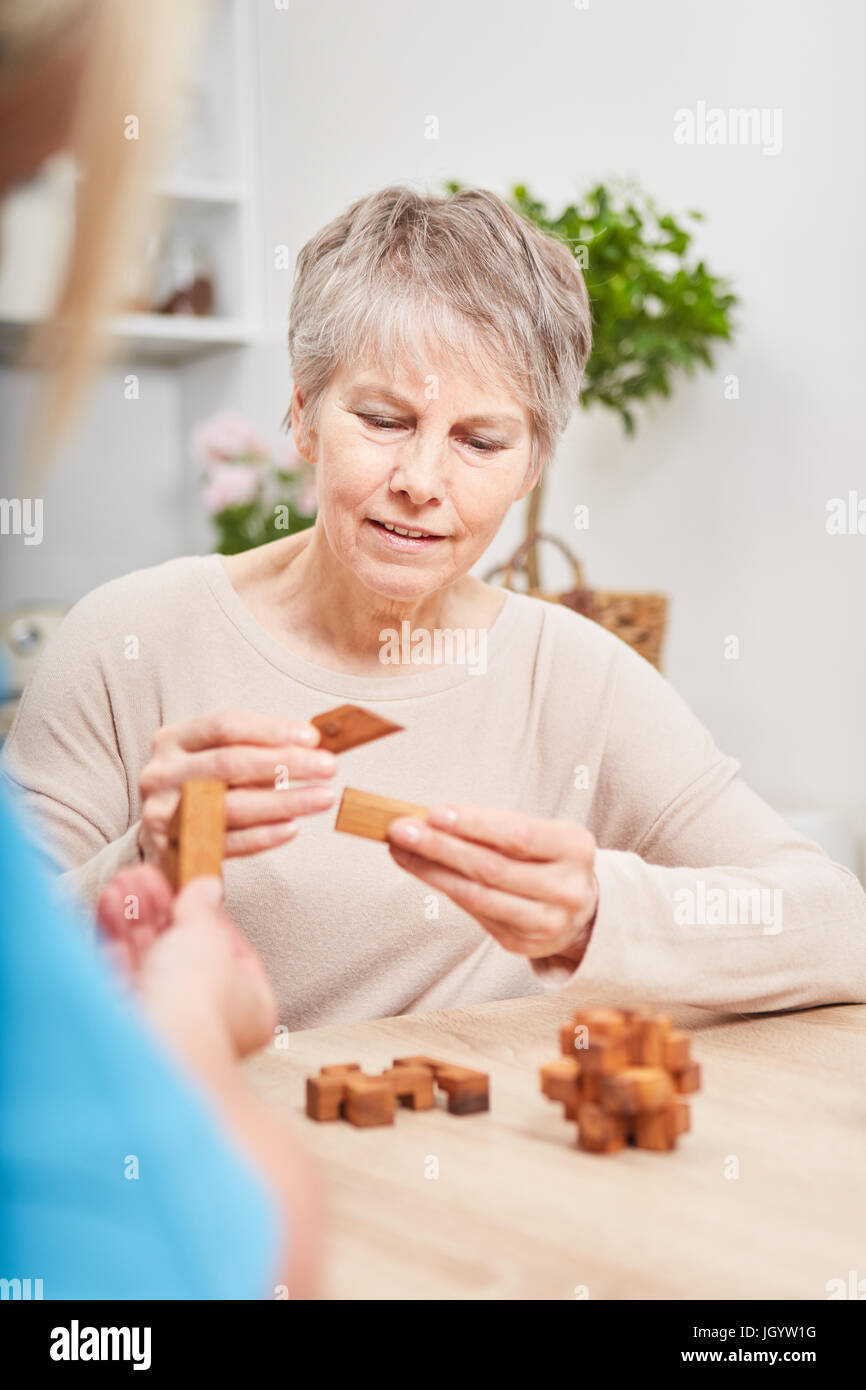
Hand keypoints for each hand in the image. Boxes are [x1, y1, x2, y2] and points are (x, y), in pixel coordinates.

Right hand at [97, 863, 276, 1059]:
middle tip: (146, 876)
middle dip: (161, 909)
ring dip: (135, 914)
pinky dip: (116, 934)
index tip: (191, 890)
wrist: (158, 1042)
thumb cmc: (199, 999)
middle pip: (182, 952)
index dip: (209, 917)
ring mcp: (166, 1021)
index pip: (230, 952)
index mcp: (250, 1006)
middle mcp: (208, 1019)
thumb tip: (207, 889)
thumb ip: (202, 907)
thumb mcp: (207, 934)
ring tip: (125, 879)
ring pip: (149, 958)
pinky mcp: (127, 1021)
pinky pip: (123, 970)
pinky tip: (110, 901)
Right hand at [138, 710, 336, 865]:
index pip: (224, 726)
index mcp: (173, 739)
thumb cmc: (201, 786)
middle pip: (229, 763)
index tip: (312, 737)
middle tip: (329, 767)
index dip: (270, 730)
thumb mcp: (216, 756)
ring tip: (323, 798)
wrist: (160, 832)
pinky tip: (292, 828)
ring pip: (230, 806)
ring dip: (284, 802)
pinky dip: (263, 836)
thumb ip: (256, 749)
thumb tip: (312, 746)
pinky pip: (226, 843)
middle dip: (285, 763)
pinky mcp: (171, 849)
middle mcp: (161, 772)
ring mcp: (162, 812)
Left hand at [387, 804, 598, 962]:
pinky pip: (476, 913)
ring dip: (432, 871)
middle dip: (440, 847)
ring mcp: (547, 922)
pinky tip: (423, 870)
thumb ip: (494, 827)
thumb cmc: (548, 858)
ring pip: (478, 896)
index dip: (474, 824)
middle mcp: (567, 889)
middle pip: (492, 868)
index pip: (518, 834)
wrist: (580, 908)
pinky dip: (445, 889)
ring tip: (401, 849)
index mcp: (575, 848)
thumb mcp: (538, 832)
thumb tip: (431, 819)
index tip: (433, 813)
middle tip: (402, 830)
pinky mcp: (525, 944)